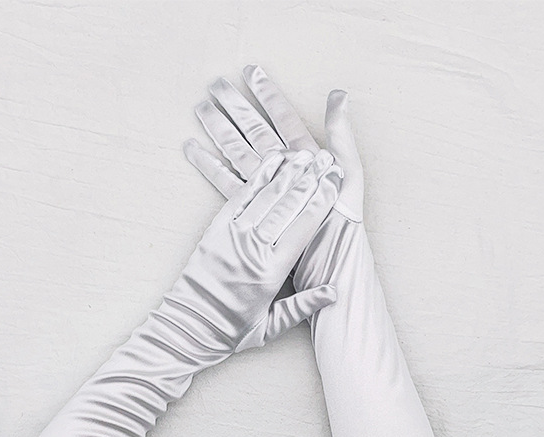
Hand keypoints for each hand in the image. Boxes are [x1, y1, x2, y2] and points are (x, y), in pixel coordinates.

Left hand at [162, 147, 341, 354]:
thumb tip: (334, 291)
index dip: (322, 200)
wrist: (187, 327)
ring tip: (304, 153)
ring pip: (266, 195)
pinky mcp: (216, 230)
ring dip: (287, 171)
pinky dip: (258, 177)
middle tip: (326, 158)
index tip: (336, 180)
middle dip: (310, 178)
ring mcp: (232, 236)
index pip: (304, 227)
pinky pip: (240, 196)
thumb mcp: (272, 327)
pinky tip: (271, 162)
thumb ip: (304, 306)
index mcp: (272, 272)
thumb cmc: (231, 330)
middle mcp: (253, 249)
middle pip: (288, 204)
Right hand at [184, 65, 363, 223]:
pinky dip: (210, 166)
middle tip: (214, 83)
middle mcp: (282, 168)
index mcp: (305, 156)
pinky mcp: (253, 207)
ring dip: (218, 129)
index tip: (251, 71)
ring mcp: (266, 187)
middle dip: (234, 105)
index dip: (268, 94)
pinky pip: (227, 182)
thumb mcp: (349, 173)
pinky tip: (194, 149)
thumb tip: (338, 94)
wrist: (328, 258)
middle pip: (254, 129)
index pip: (284, 117)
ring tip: (200, 108)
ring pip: (236, 150)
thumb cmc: (343, 219)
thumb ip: (340, 135)